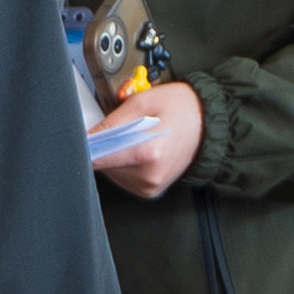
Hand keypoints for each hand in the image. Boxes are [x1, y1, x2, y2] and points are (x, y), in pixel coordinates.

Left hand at [88, 79, 204, 197]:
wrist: (207, 122)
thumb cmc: (180, 108)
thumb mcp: (140, 103)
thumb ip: (109, 123)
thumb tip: (86, 136)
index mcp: (147, 153)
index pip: (98, 158)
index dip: (89, 144)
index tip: (88, 136)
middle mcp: (149, 175)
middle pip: (103, 166)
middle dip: (105, 146)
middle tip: (122, 129)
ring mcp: (150, 186)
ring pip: (111, 173)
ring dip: (115, 156)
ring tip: (136, 139)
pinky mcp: (150, 190)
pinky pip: (123, 179)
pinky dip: (125, 164)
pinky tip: (139, 150)